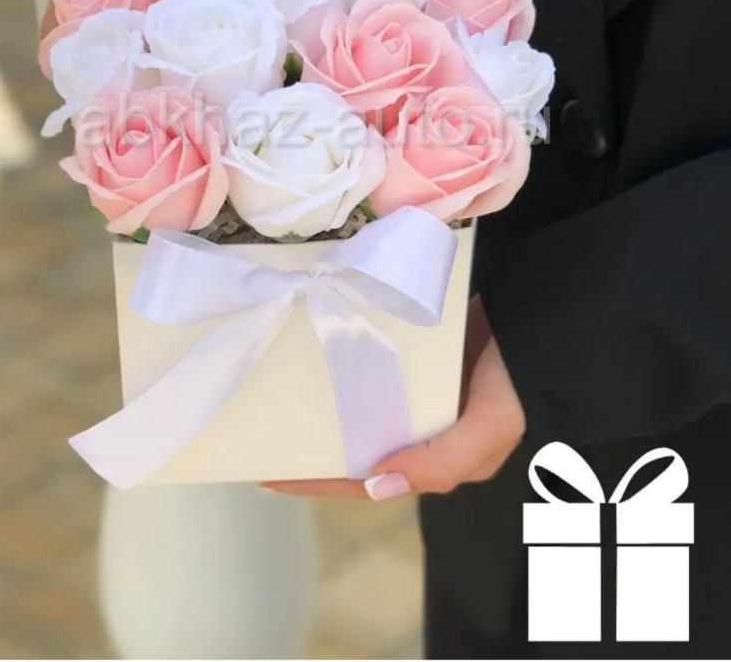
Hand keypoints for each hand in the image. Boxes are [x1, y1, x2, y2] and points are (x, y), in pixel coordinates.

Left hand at [262, 297, 524, 499]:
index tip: (268, 476)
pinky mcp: (414, 351)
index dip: (316, 481)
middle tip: (261, 428)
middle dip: (311, 440)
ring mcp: (415, 387)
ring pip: (358, 400)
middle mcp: (418, 427)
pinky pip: (371, 361)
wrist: (543, 321)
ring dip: (324, 396)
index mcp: (432, 456)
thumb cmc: (518, 383)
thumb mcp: (488, 432)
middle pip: (353, 441)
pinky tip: (315, 346)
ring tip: (278, 386)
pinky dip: (346, 359)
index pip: (362, 478)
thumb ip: (438, 463)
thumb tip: (376, 485)